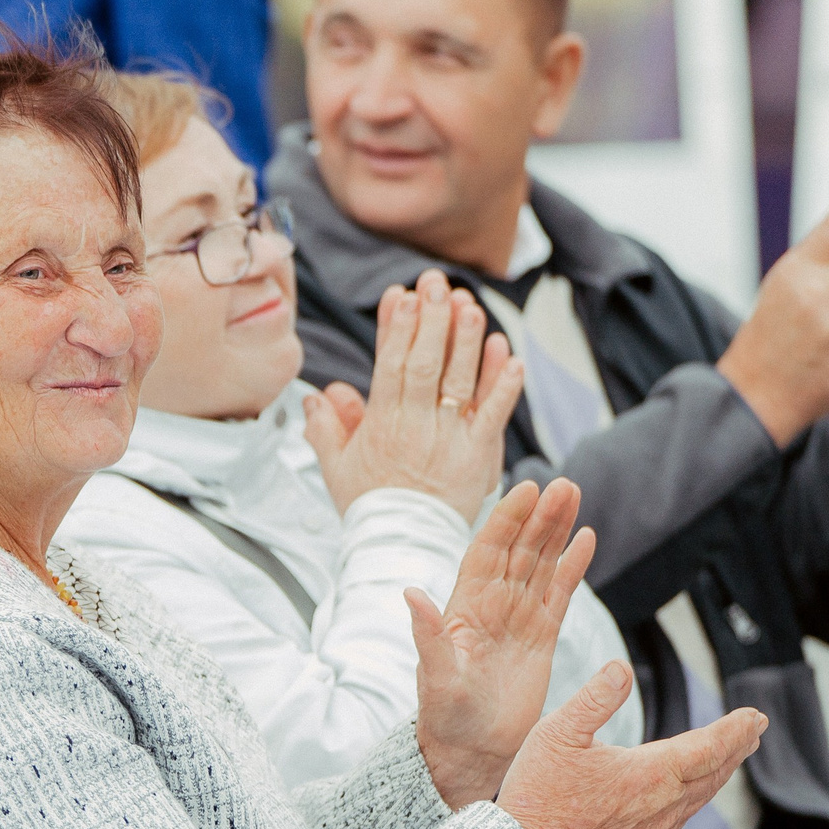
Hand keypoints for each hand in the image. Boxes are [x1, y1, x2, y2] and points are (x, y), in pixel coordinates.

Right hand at [301, 269, 521, 521]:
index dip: (395, 326)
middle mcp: (416, 425)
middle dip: (431, 318)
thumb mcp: (337, 467)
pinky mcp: (478, 455)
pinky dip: (504, 386)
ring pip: (459, 381)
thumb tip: (318, 394)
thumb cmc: (371, 506)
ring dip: (466, 340)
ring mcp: (449, 438)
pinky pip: (493, 415)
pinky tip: (510, 355)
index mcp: (381, 423)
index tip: (401, 294)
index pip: (389, 364)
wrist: (402, 546)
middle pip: (425, 362)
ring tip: (470, 305)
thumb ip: (327, 427)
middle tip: (436, 282)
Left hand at [412, 478, 595, 807]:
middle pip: (518, 549)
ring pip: (540, 564)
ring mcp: (518, 618)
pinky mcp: (541, 637)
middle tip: (563, 484)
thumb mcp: (435, 678)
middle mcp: (491, 605)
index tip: (525, 490)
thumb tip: (410, 593)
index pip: (486, 552)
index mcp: (463, 608)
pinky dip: (572, 566)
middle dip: (538, 516)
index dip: (505, 521)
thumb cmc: (445, 718)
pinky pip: (559, 593)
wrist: (469, 751)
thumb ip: (427, 636)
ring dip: (556, 530)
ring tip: (574, 493)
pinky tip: (586, 538)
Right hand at [496, 665, 765, 828]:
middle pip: (714, 771)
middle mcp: (662, 803)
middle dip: (737, 746)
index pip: (709, 746)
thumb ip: (595, 698)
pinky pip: (683, 814)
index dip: (735, 729)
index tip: (755, 714)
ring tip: (732, 753)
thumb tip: (621, 667)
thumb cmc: (538, 792)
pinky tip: (693, 790)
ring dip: (720, 771)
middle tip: (755, 728)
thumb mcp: (558, 732)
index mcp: (650, 772)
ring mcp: (654, 827)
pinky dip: (698, 794)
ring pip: (701, 795)